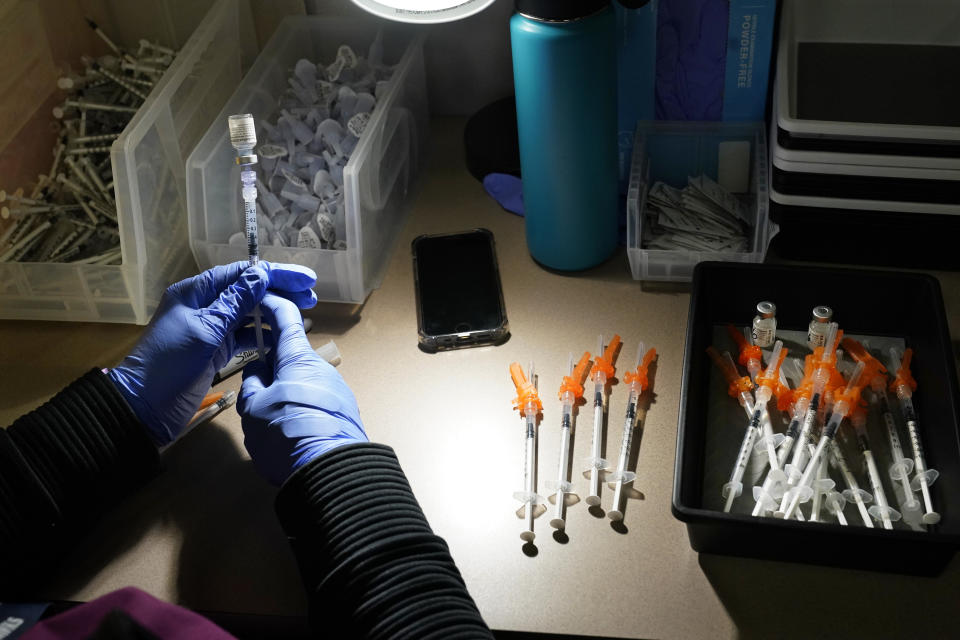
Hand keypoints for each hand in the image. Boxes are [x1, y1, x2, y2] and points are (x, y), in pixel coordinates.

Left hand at [109, 262, 316, 445]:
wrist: (144, 407)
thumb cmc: (170, 364)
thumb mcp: (206, 330)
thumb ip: (235, 302)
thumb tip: (262, 273)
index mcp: (196, 292)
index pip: (242, 273)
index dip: (275, 274)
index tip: (306, 279)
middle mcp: (205, 304)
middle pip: (249, 290)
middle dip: (280, 291)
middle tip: (312, 298)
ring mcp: (211, 327)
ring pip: (250, 312)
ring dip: (276, 311)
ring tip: (305, 314)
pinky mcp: (216, 349)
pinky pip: (246, 335)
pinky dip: (264, 334)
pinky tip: (284, 336)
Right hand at [238, 293, 366, 485]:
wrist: (331, 472)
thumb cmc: (287, 433)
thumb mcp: (254, 408)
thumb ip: (253, 382)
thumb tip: (260, 370)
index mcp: (298, 357)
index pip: (286, 317)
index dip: (271, 303)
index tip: (258, 296)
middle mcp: (321, 367)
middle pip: (291, 352)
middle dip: (270, 357)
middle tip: (249, 369)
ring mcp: (335, 390)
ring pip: (301, 378)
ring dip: (283, 384)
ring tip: (263, 411)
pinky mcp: (342, 412)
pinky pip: (313, 399)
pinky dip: (297, 402)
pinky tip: (286, 426)